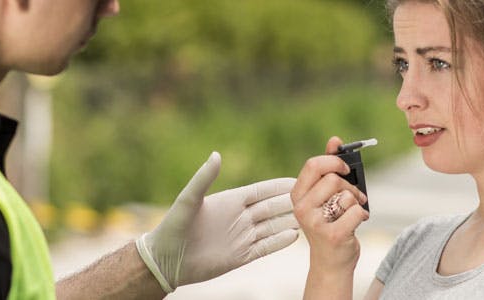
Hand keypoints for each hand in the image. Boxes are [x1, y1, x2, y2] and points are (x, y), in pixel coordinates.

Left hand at [136, 152, 299, 292]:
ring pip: (272, 227)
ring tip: (313, 215)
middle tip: (317, 195)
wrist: (166, 261)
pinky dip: (280, 241)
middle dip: (291, 201)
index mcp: (229, 201)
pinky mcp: (241, 256)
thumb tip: (216, 154)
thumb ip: (204, 179)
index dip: (279, 185)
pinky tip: (296, 236)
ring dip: (290, 221)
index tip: (300, 177)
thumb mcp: (188, 201)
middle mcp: (239, 217)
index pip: (261, 191)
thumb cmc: (173, 228)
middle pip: (271, 208)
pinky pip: (265, 247)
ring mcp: (241, 237)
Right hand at [291, 137, 369, 271]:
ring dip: (357, 202)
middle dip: (350, 186)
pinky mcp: (333, 235)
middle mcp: (301, 208)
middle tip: (354, 196)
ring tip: (353, 212)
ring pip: (346, 195)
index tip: (345, 168)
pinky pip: (356, 211)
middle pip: (333, 179)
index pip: (313, 165)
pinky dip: (362, 216)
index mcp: (297, 195)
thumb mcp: (324, 196)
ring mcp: (315, 223)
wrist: (330, 264)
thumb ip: (328, 169)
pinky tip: (356, 224)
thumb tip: (334, 140)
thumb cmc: (329, 225)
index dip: (334, 162)